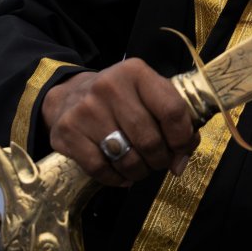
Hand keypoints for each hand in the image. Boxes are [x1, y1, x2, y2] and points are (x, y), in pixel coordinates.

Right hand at [41, 58, 199, 186]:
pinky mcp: (68, 132)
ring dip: (140, 171)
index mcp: (136, 72)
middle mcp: (110, 87)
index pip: (172, 110)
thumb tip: (180, 162)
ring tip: (141, 167)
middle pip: (149, 139)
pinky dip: (116, 178)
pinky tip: (120, 173)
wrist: (70, 95)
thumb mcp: (148, 93)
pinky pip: (100, 169)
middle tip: (159, 161)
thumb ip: (173, 120)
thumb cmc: (120, 98)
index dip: (183, 138)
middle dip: (160, 159)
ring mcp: (86, 110)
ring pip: (127, 158)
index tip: (182, 149)